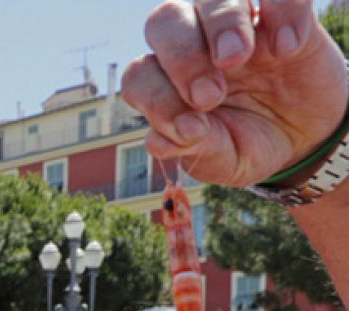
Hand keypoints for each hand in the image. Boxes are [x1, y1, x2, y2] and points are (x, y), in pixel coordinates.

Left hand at [122, 0, 346, 185]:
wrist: (306, 136)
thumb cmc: (251, 143)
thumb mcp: (227, 160)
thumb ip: (198, 149)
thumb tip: (160, 141)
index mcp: (167, 82)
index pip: (140, 74)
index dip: (155, 99)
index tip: (190, 129)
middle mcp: (194, 45)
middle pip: (164, 20)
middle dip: (182, 56)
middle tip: (210, 95)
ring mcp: (238, 25)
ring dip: (222, 23)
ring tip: (239, 57)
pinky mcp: (284, 16)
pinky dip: (282, 12)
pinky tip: (286, 48)